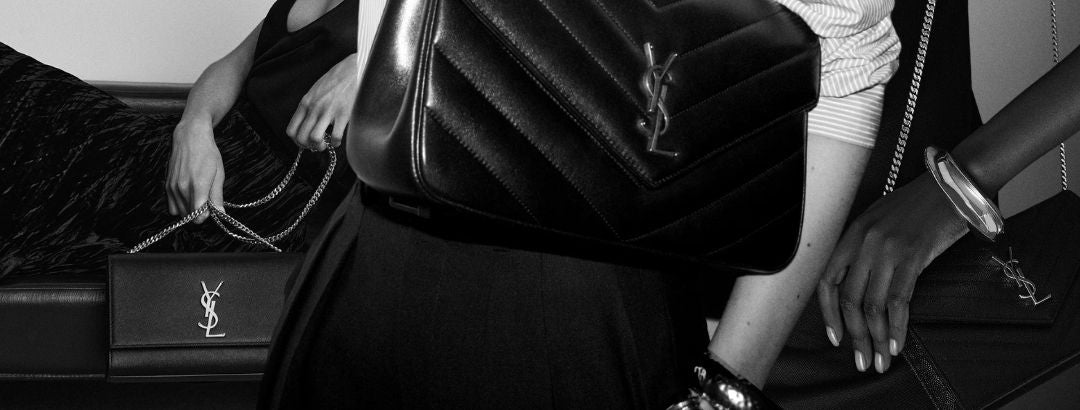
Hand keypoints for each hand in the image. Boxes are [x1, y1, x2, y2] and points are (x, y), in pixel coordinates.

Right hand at [167, 120, 224, 223]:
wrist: (190, 137)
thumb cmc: (207, 154)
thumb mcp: (218, 174)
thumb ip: (217, 196)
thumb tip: (220, 213)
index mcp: (197, 185)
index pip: (198, 216)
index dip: (206, 216)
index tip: (211, 208)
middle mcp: (182, 188)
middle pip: (189, 216)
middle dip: (199, 213)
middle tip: (206, 200)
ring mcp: (172, 187)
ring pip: (180, 213)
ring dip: (189, 210)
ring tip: (197, 196)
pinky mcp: (166, 186)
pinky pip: (171, 207)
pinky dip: (180, 205)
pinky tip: (188, 195)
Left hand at [285, 53, 358, 150]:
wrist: (354, 69)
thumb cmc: (337, 80)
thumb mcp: (316, 91)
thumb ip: (310, 106)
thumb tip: (308, 123)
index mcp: (306, 102)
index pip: (291, 130)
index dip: (297, 141)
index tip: (306, 142)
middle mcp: (314, 108)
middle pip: (301, 137)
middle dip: (309, 146)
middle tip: (317, 145)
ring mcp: (328, 111)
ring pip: (314, 139)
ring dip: (320, 146)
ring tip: (327, 143)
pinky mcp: (343, 114)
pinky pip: (335, 137)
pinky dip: (336, 143)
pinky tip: (338, 139)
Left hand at [817, 174, 968, 372]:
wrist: (951, 185)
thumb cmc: (916, 205)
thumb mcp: (877, 220)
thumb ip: (862, 249)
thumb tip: (856, 287)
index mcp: (851, 234)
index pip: (827, 281)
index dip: (828, 313)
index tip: (835, 337)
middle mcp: (864, 243)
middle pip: (849, 299)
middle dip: (854, 336)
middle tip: (861, 361)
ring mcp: (887, 250)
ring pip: (872, 305)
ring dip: (875, 338)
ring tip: (879, 361)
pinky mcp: (913, 256)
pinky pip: (899, 300)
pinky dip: (897, 327)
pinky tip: (897, 344)